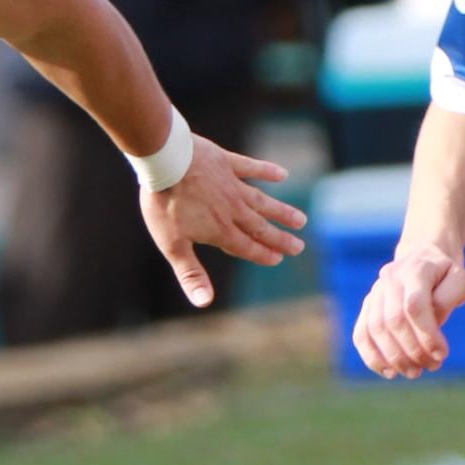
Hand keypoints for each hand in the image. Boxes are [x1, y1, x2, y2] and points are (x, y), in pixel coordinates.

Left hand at [134, 142, 305, 310]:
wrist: (163, 161)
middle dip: (279, 238)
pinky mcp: (226, 162)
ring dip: (281, 211)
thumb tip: (204, 303)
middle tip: (299, 246)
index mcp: (220, 230)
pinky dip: (267, 171)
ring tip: (300, 220)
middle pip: (260, 227)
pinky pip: (252, 168)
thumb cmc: (164, 204)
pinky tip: (283, 174)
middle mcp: (232, 209)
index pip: (246, 247)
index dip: (263, 255)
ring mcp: (232, 184)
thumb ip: (190, 274)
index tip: (278, 259)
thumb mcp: (172, 244)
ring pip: (262, 201)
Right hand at [349, 241, 464, 378]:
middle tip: (433, 366)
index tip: (442, 353)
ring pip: (375, 330)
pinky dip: (372, 357)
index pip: (414, 306)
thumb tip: (432, 322)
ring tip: (415, 372)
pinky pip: (361, 334)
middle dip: (413, 350)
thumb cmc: (445, 275)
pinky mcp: (367, 306)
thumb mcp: (460, 279)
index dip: (427, 335)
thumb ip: (449, 298)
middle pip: (394, 321)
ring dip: (395, 358)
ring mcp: (375, 292)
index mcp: (415, 269)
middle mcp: (390, 279)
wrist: (421, 257)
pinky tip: (389, 372)